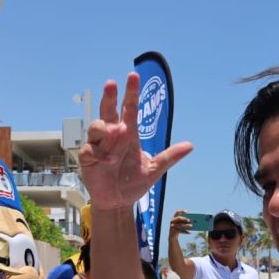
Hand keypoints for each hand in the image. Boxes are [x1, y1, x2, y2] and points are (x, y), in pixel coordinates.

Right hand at [78, 73, 192, 211]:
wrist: (119, 202)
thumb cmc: (133, 183)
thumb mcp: (154, 169)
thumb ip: (169, 156)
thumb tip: (190, 145)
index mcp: (128, 134)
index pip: (129, 109)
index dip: (131, 93)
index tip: (133, 76)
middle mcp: (112, 136)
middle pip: (108, 110)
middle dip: (109, 97)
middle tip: (111, 84)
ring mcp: (99, 146)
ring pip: (96, 126)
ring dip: (105, 128)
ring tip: (117, 134)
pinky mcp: (88, 158)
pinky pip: (90, 149)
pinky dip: (100, 152)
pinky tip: (109, 160)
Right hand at [169, 210, 193, 236]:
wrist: (173, 235)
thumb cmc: (180, 227)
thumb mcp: (182, 223)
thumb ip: (186, 221)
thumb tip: (193, 221)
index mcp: (175, 217)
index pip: (177, 212)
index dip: (182, 211)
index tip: (187, 212)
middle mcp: (172, 220)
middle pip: (178, 218)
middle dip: (184, 219)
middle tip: (189, 220)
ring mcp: (172, 226)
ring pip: (180, 225)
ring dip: (186, 225)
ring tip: (191, 225)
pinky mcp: (173, 231)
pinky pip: (180, 231)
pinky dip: (185, 231)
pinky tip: (190, 232)